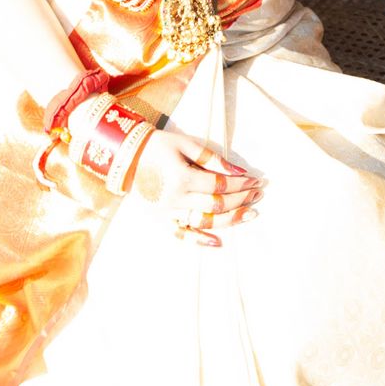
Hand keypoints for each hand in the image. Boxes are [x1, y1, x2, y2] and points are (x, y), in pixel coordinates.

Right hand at [132, 128, 262, 247]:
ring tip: (249, 214)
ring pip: (204, 222)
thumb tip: (236, 170)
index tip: (255, 180)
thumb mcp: (184, 144)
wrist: (126, 157)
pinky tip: (218, 241)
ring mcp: (168, 212)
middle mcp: (175, 199)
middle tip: (258, 194)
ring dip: (229, 220)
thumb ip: (210, 157)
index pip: (219, 185)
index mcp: (181, 177)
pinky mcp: (161, 219)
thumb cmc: (157, 146)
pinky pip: (182, 234)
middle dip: (241, 200)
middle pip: (216, 205)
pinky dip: (200, 240)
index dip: (240, 185)